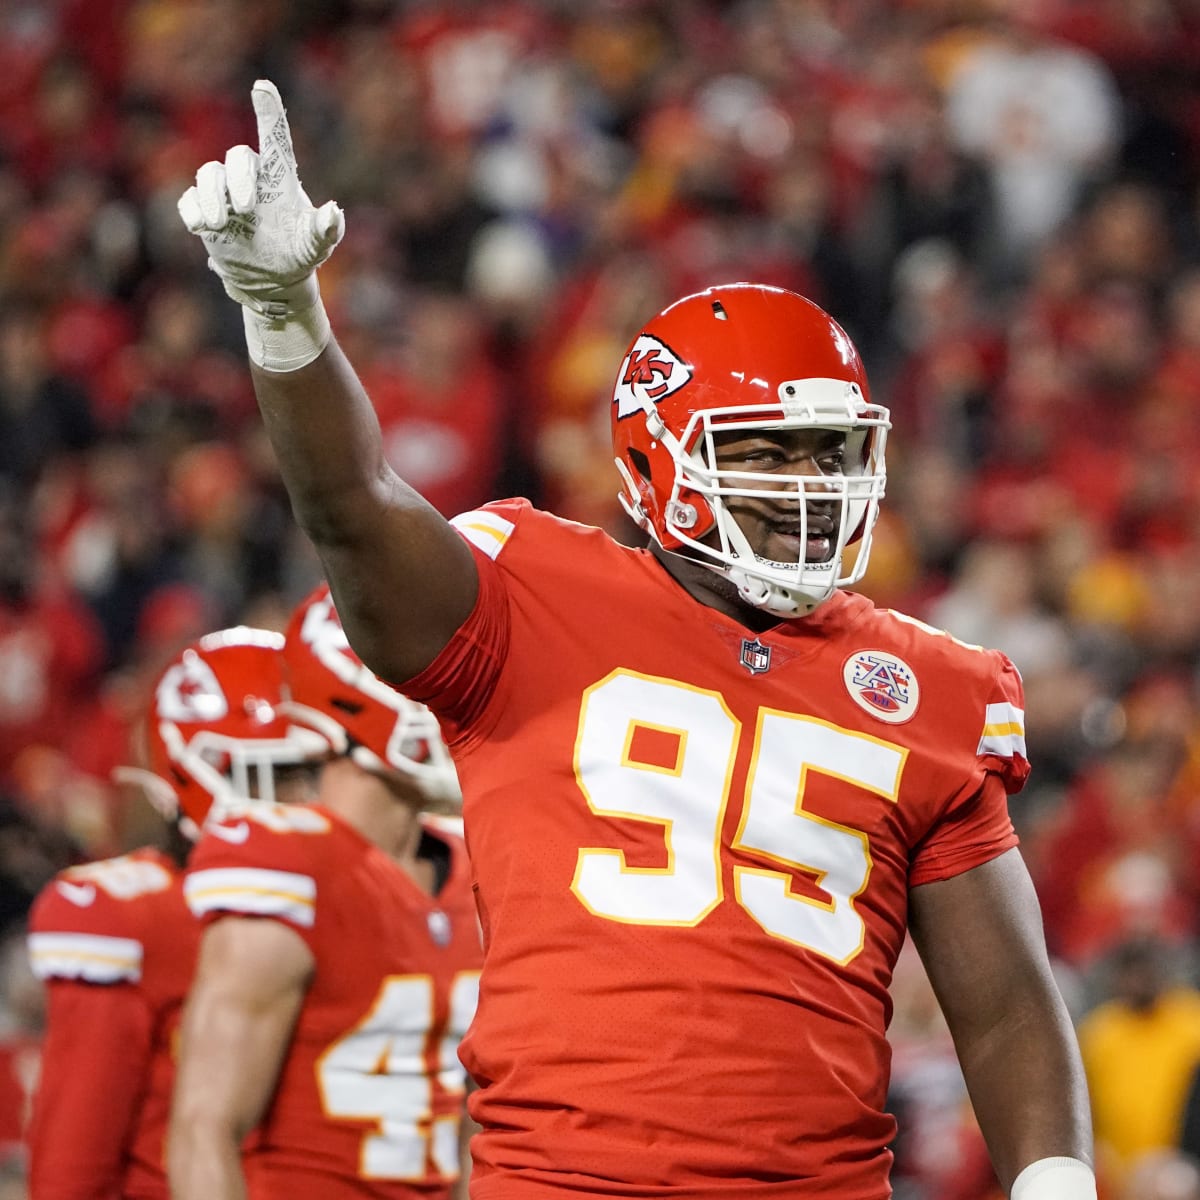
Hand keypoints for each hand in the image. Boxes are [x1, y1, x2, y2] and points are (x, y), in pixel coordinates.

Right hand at [177, 80, 343, 317]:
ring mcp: (224, 195)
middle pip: (237, 157)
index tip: (262, 88)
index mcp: (279, 177)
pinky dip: (193, 210)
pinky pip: (189, 200)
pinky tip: (202, 227)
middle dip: (238, 178)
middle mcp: (250, 179)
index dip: (269, 112)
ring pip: (208, 174)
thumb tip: (333, 211)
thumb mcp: (315, 245)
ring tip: (220, 224)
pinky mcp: (205, 212)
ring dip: (210, 196)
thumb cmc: (298, 253)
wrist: (272, 279)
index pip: (274, 138)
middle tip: (245, 209)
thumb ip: (326, 229)